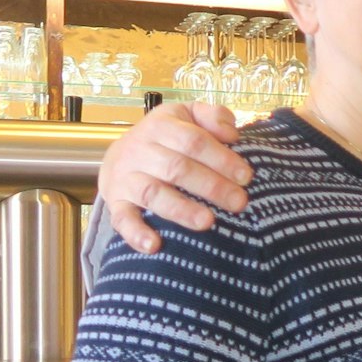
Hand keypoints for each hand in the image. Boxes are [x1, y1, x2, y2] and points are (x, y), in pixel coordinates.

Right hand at [98, 101, 250, 252]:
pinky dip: (136, 233)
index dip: (221, 158)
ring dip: (181, 209)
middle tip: (239, 202)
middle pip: (176, 168)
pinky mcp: (115, 202)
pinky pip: (122, 219)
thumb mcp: (189, 115)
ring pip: (152, 193)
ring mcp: (125, 178)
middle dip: (211, 186)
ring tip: (207, 222)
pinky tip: (154, 246)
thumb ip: (213, 116)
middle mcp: (139, 150)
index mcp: (160, 126)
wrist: (120, 155)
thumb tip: (232, 134)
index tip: (246, 176)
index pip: (193, 141)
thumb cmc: (168, 137)